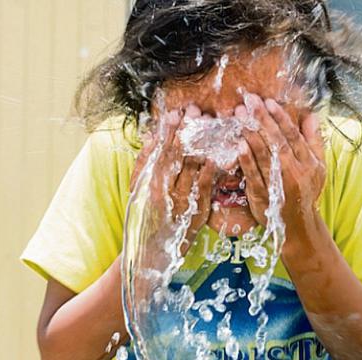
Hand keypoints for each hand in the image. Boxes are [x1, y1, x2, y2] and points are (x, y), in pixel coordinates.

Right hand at [133, 106, 214, 243]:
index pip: (159, 150)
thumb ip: (147, 165)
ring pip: (190, 165)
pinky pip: (204, 185)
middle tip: (194, 110)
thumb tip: (152, 138)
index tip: (175, 112)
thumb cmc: (152, 215)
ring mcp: (180, 197)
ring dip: (201, 143)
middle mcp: (162, 187)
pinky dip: (210, 169)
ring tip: (210, 123)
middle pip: (175, 153)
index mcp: (150, 180)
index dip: (167, 131)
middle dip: (185, 130)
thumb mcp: (144, 189)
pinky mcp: (196, 207)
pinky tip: (218, 155)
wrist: (157, 247)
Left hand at [237, 93, 324, 230]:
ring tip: (239, 116)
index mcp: (308, 162)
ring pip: (263, 155)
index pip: (292, 136)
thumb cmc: (306, 191)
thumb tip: (311, 115)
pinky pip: (253, 174)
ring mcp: (277, 183)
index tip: (269, 101)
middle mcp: (294, 171)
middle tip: (249, 101)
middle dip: (262, 119)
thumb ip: (314, 140)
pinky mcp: (262, 195)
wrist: (298, 224)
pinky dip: (246, 159)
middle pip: (276, 141)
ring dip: (251, 134)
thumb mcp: (318, 167)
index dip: (280, 118)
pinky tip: (238, 144)